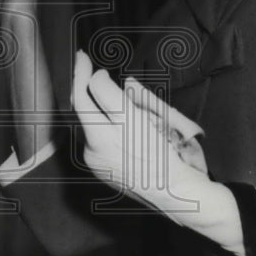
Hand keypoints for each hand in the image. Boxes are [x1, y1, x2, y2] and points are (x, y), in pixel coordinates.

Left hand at [71, 51, 239, 244]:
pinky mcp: (94, 167)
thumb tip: (125, 84)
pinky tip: (105, 122)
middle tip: (81, 61)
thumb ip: (140, 97)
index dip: (93, 74)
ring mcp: (96, 157)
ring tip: (96, 94)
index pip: (97, 90)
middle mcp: (105, 141)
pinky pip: (89, 139)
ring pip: (84, 122)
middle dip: (79, 79)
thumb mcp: (166, 119)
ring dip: (89, 107)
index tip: (94, 66)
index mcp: (126, 125)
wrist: (176, 194)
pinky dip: (94, 126)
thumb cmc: (176, 154)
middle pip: (80, 104)